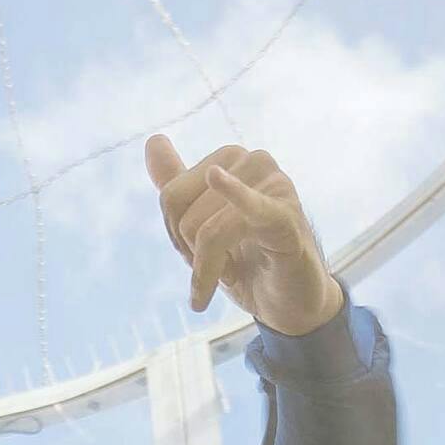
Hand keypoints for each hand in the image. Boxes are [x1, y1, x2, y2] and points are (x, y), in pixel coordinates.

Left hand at [146, 134, 343, 336]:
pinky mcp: (288, 216)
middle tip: (222, 269)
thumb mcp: (204, 224)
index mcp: (231, 159)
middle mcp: (254, 161)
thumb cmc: (249, 262)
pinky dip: (234, 197)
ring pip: (205, 229)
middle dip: (192, 253)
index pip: (170, 196)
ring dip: (211, 269)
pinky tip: (217, 177)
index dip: (177, 236)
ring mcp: (275, 185)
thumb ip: (177, 183)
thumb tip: (153, 140)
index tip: (201, 254)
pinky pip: (250, 208)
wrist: (291, 304)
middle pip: (181, 209)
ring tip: (235, 275)